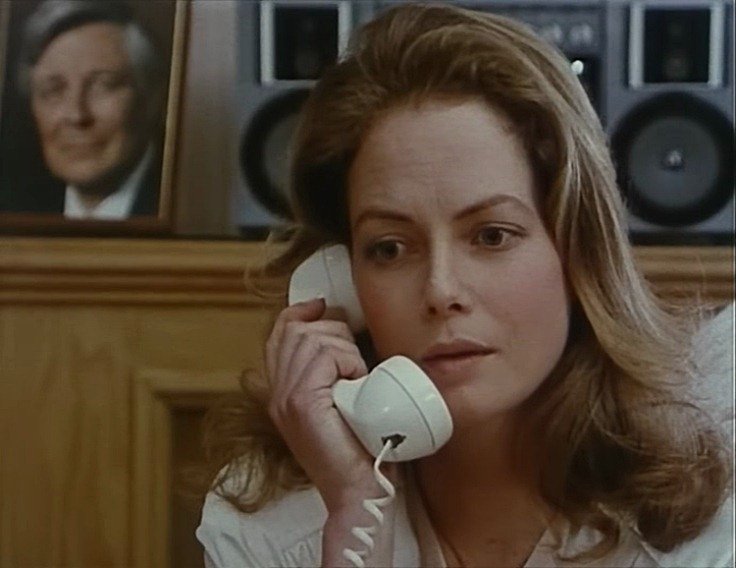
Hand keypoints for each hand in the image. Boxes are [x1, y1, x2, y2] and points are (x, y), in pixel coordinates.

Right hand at [265, 298, 381, 510]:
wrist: (360, 492)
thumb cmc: (361, 449)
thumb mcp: (342, 404)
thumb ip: (334, 378)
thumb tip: (351, 340)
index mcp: (283, 392)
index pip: (281, 334)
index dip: (299, 312)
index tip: (322, 306)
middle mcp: (278, 393)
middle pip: (298, 330)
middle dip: (334, 331)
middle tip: (356, 359)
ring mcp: (286, 398)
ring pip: (313, 339)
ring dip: (344, 348)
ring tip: (359, 376)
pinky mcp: (302, 403)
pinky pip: (323, 356)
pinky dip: (347, 359)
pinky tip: (358, 379)